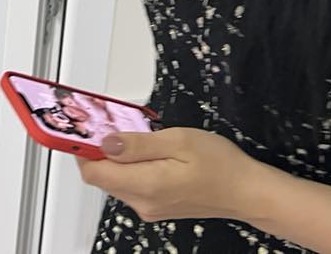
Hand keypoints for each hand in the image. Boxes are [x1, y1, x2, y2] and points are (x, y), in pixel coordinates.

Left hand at [77, 128, 267, 223]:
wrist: (247, 191)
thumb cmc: (220, 164)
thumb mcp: (177, 140)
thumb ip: (137, 144)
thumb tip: (105, 142)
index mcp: (146, 185)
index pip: (93, 172)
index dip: (83, 149)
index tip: (82, 128)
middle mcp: (142, 202)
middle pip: (101, 176)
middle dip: (98, 149)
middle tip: (107, 123)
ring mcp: (149, 207)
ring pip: (115, 180)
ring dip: (114, 157)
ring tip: (131, 134)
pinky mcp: (156, 205)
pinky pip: (130, 185)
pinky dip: (128, 167)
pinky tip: (143, 151)